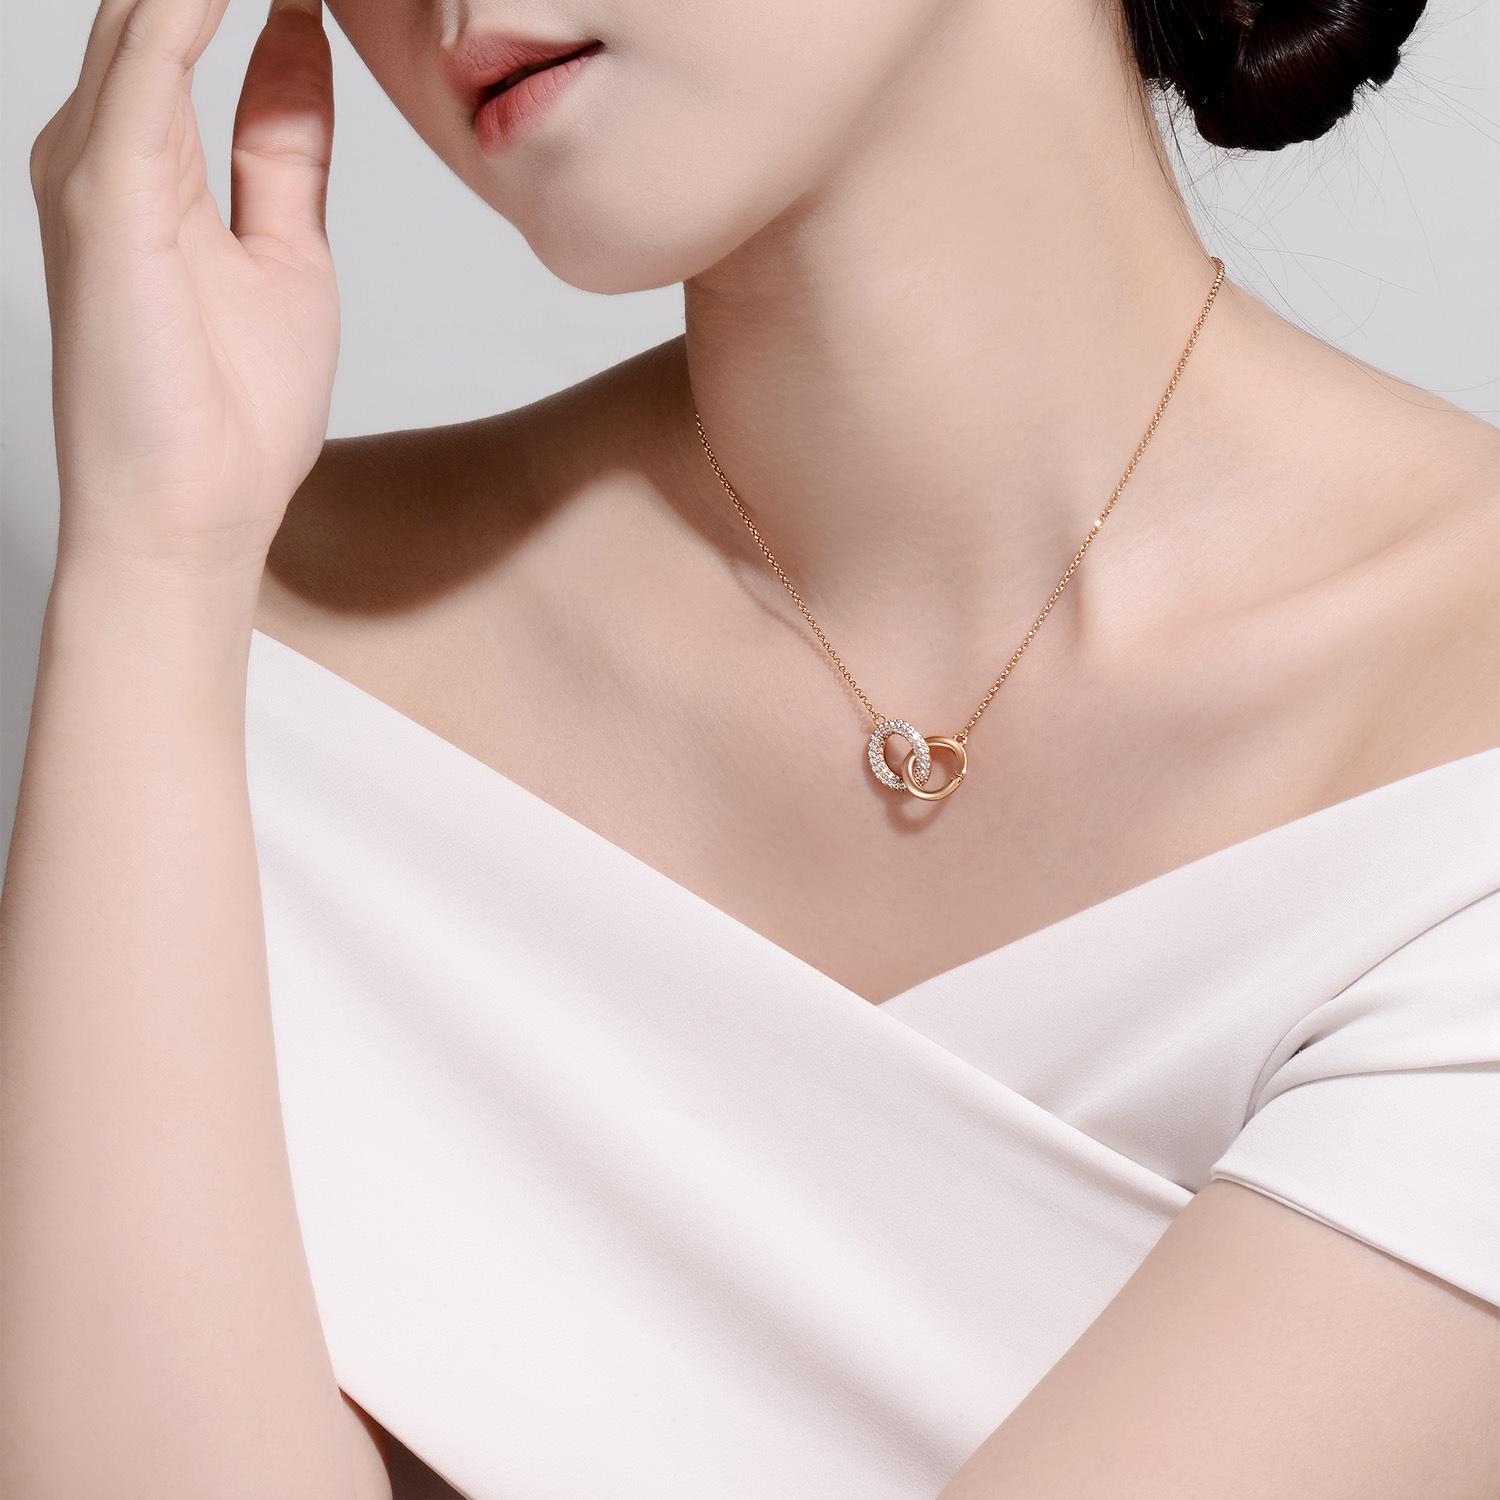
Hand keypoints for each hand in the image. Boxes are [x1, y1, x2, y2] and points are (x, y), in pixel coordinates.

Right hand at [29, 0, 338, 575]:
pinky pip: (151, 56)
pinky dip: (196, 4)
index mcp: (147, 159)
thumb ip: (282, 146)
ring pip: (151, 5)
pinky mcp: (102, 191)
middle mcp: (104, 144)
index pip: (196, 20)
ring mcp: (94, 161)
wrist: (196, 515)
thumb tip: (301, 50)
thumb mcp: (287, 251)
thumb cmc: (231, 411)